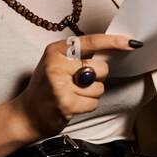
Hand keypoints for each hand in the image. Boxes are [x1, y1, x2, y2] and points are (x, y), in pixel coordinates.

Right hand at [13, 33, 142, 141]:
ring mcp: (61, 85)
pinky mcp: (66, 104)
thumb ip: (78, 56)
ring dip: (91, 94)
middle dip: (98, 78)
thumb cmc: (46, 88)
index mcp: (56, 51)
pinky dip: (87, 105)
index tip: (130, 43)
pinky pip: (93, 102)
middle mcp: (57, 65)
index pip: (90, 42)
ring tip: (73, 95)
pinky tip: (73, 105)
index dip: (113, 42)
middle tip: (79, 83)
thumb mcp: (56, 63)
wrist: (27, 115)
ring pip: (99, 87)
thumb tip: (111, 51)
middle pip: (101, 68)